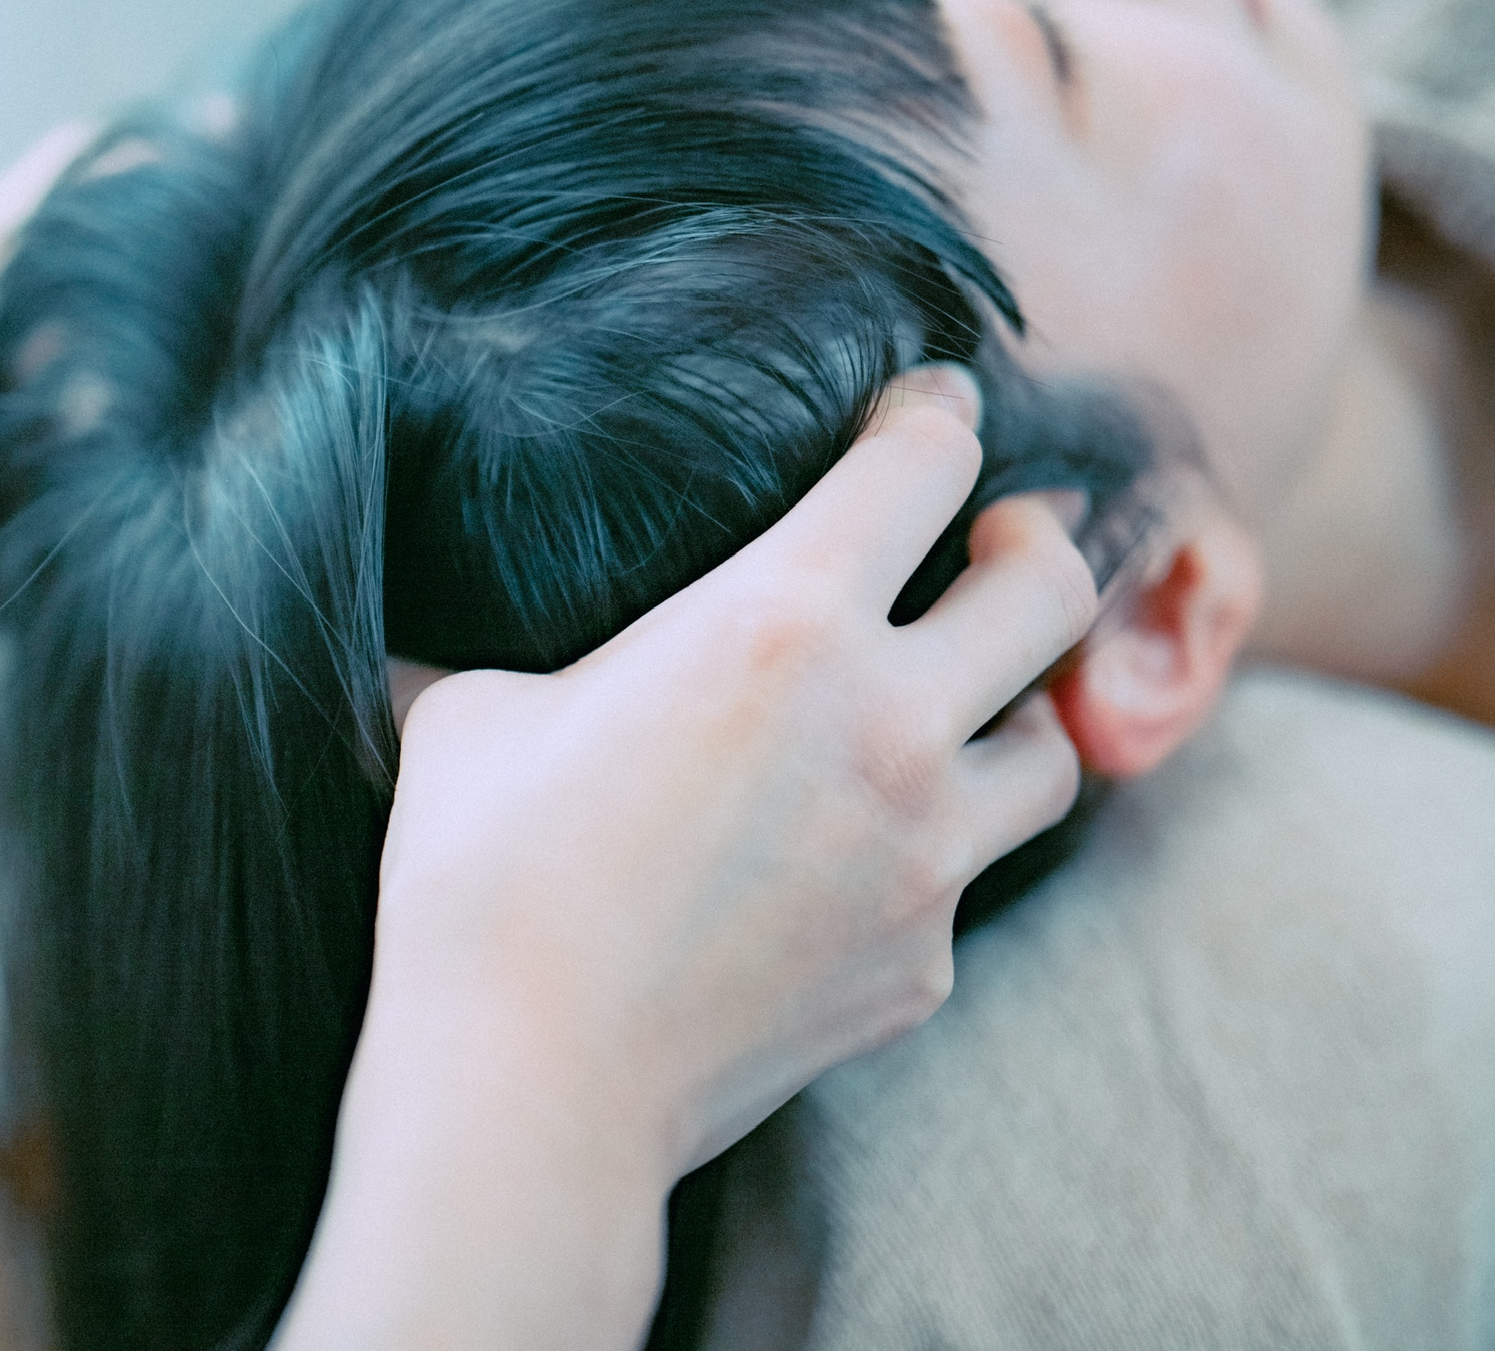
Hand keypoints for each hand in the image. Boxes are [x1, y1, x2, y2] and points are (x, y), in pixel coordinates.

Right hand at [277, 369, 1099, 1349]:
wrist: (529, 1085)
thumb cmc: (482, 878)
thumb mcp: (472, 713)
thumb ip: (508, 647)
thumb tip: (439, 621)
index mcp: (782, 618)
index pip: (924, 465)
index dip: (938, 415)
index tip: (933, 409)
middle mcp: (890, 721)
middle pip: (1053, 585)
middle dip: (1033, 540)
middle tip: (989, 541)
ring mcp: (926, 854)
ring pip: (1055, 748)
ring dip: (1018, 706)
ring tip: (958, 705)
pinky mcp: (924, 964)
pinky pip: (969, 881)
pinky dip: (936, 851)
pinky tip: (862, 859)